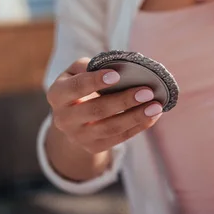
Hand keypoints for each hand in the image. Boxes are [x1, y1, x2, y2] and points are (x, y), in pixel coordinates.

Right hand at [46, 58, 163, 154]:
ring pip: (110, 128)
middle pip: (96, 110)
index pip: (75, 88)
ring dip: (136, 116)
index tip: (117, 75)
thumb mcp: (77, 72)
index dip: (95, 81)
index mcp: (57, 95)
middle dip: (124, 100)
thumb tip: (119, 65)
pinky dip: (139, 126)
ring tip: (156, 105)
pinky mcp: (93, 147)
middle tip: (147, 91)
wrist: (73, 118)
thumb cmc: (81, 86)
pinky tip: (153, 115)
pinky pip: (119, 138)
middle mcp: (63, 119)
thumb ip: (92, 66)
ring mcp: (78, 136)